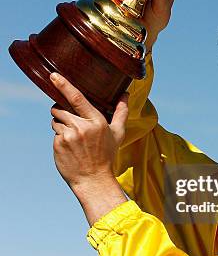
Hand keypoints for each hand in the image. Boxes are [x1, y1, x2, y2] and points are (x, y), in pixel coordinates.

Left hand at [50, 73, 127, 195]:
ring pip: (55, 120)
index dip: (64, 85)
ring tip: (73, 138)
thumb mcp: (117, 133)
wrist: (93, 180)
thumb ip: (121, 112)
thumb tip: (125, 94)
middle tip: (72, 123)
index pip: (76, 98)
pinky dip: (59, 137)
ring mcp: (68, 136)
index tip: (53, 76)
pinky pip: (54, 133)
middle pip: (60, 108)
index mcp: (96, 121)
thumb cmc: (106, 155)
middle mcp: (81, 127)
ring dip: (60, 124)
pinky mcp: (58, 144)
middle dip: (61, 111)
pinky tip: (69, 148)